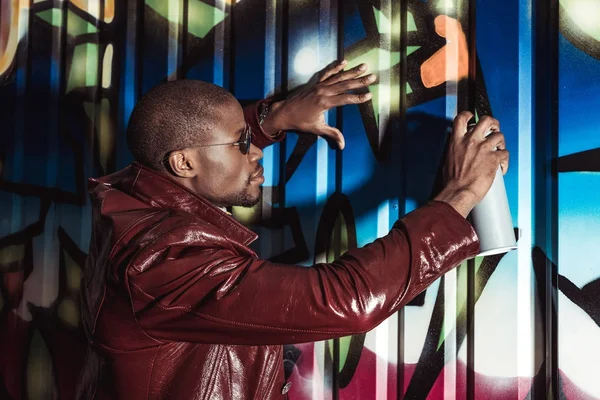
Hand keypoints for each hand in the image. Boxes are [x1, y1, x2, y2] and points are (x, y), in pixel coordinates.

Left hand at [261, 60, 375, 148]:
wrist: (284, 112)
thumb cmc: (300, 122)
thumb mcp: (317, 129)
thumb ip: (331, 134)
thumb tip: (342, 145)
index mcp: (324, 103)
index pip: (345, 99)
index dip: (358, 98)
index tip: (369, 95)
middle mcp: (323, 91)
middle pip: (345, 85)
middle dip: (360, 81)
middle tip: (373, 76)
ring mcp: (319, 85)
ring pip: (339, 77)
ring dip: (352, 71)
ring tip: (364, 66)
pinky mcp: (315, 83)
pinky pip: (327, 73)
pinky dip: (336, 67)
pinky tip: (344, 62)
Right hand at [435, 112, 508, 217]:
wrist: (458, 192)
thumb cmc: (451, 181)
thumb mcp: (447, 160)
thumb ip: (456, 150)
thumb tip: (459, 150)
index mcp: (456, 141)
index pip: (462, 118)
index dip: (469, 115)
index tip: (472, 117)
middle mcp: (470, 141)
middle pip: (486, 120)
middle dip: (493, 123)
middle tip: (494, 129)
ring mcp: (483, 149)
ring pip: (499, 136)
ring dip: (501, 143)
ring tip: (499, 151)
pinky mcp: (493, 159)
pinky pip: (505, 154)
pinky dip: (504, 161)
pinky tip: (501, 167)